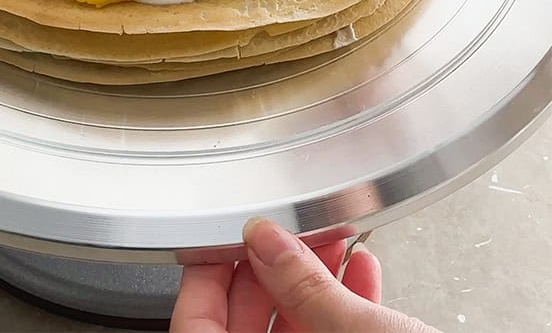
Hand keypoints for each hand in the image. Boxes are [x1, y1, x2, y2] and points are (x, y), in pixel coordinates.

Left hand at [171, 218, 436, 331]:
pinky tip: (361, 274)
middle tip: (281, 235)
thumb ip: (302, 286)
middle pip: (247, 325)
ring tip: (331, 244)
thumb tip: (265, 243)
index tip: (222, 240)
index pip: (197, 327)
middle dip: (268, 272)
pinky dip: (345, 308)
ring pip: (296, 332)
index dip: (206, 278)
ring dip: (312, 284)